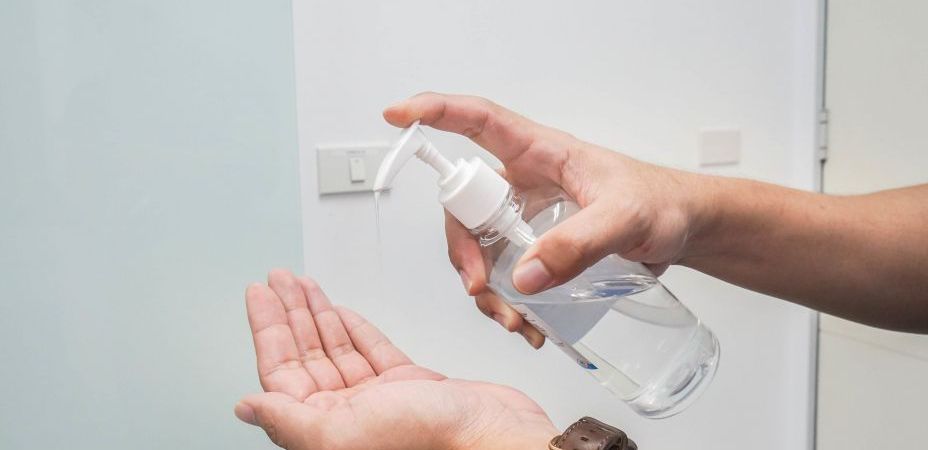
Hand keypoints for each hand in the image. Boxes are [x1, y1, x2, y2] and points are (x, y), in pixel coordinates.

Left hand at [234, 269, 557, 449]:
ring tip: (302, 285)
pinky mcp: (409, 387)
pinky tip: (340, 311)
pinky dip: (355, 328)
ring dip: (318, 314)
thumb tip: (246, 407)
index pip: (282, 372)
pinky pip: (372, 351)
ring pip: (337, 349)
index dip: (268, 329)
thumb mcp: (343, 433)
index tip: (259, 295)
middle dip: (290, 313)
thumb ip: (290, 419)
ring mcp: (379, 400)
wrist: (492, 436)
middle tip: (277, 279)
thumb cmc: (429, 441)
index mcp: (325, 429)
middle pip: (307, 355)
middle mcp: (348, 415)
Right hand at [384, 93, 704, 347]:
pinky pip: (501, 273)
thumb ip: (579, 243)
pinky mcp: (534, 247)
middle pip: (464, 205)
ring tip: (515, 320)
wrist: (681, 230)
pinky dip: (506, 302)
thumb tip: (523, 275)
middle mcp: (523, 182)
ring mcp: (525, 216)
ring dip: (484, 288)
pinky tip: (529, 323)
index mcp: (540, 153)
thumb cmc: (660, 203)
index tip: (396, 115)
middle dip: (462, 250)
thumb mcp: (624, 218)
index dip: (434, 112)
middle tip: (478, 285)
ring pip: (478, 248)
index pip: (478, 120)